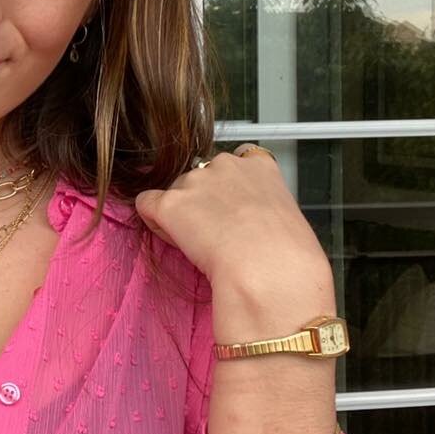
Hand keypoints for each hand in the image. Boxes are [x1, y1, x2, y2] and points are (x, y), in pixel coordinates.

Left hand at [134, 144, 335, 339]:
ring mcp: (195, 181)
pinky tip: (171, 237)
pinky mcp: (170, 204)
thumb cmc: (287, 256)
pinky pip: (147, 203)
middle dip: (202, 201)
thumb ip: (262, 207)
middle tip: (216, 234)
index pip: (234, 163)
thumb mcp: (287, 217)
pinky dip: (153, 219)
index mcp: (259, 165)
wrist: (268, 270)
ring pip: (176, 192)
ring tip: (200, 244)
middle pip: (201, 177)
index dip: (228, 188)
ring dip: (180, 213)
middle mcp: (224, 164)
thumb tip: (249, 221)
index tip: (231, 210)